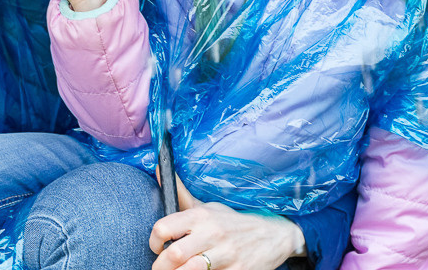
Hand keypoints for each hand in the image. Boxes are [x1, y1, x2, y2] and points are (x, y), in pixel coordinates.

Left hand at [150, 182, 305, 269]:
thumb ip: (181, 194)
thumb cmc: (232, 222)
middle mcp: (212, 233)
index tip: (156, 248)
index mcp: (201, 216)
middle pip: (174, 254)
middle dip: (161, 266)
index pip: (164, 227)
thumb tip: (158, 169)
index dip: (154, 241)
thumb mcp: (208, 207)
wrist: (273, 235)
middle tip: (161, 268)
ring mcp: (226, 254)